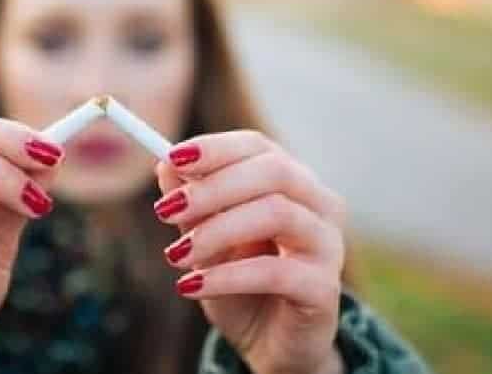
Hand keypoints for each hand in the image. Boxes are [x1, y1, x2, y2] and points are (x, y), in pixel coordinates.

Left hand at [154, 131, 347, 373]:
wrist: (270, 345)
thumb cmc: (241, 284)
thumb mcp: (206, 240)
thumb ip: (192, 203)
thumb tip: (164, 165)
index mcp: (292, 182)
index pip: (258, 146)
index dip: (215, 149)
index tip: (171, 158)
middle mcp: (318, 204)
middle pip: (273, 171)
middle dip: (213, 187)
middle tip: (164, 211)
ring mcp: (327, 244)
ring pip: (277, 213)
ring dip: (216, 231)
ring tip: (176, 256)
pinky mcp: (324, 287)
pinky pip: (274, 271)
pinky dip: (226, 276)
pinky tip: (191, 287)